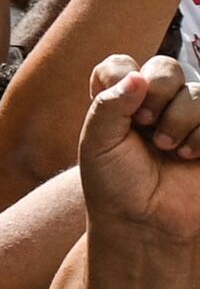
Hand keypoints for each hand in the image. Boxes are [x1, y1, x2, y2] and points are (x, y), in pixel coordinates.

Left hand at [74, 51, 199, 247]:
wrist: (146, 224)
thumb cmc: (115, 185)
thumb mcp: (97, 144)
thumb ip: (109, 105)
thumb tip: (137, 76)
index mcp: (121, 100)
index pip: (122, 64)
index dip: (121, 79)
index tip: (120, 112)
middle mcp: (155, 103)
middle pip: (166, 67)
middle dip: (157, 94)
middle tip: (146, 125)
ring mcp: (188, 118)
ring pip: (197, 91)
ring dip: (180, 120)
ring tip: (168, 149)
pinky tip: (189, 155)